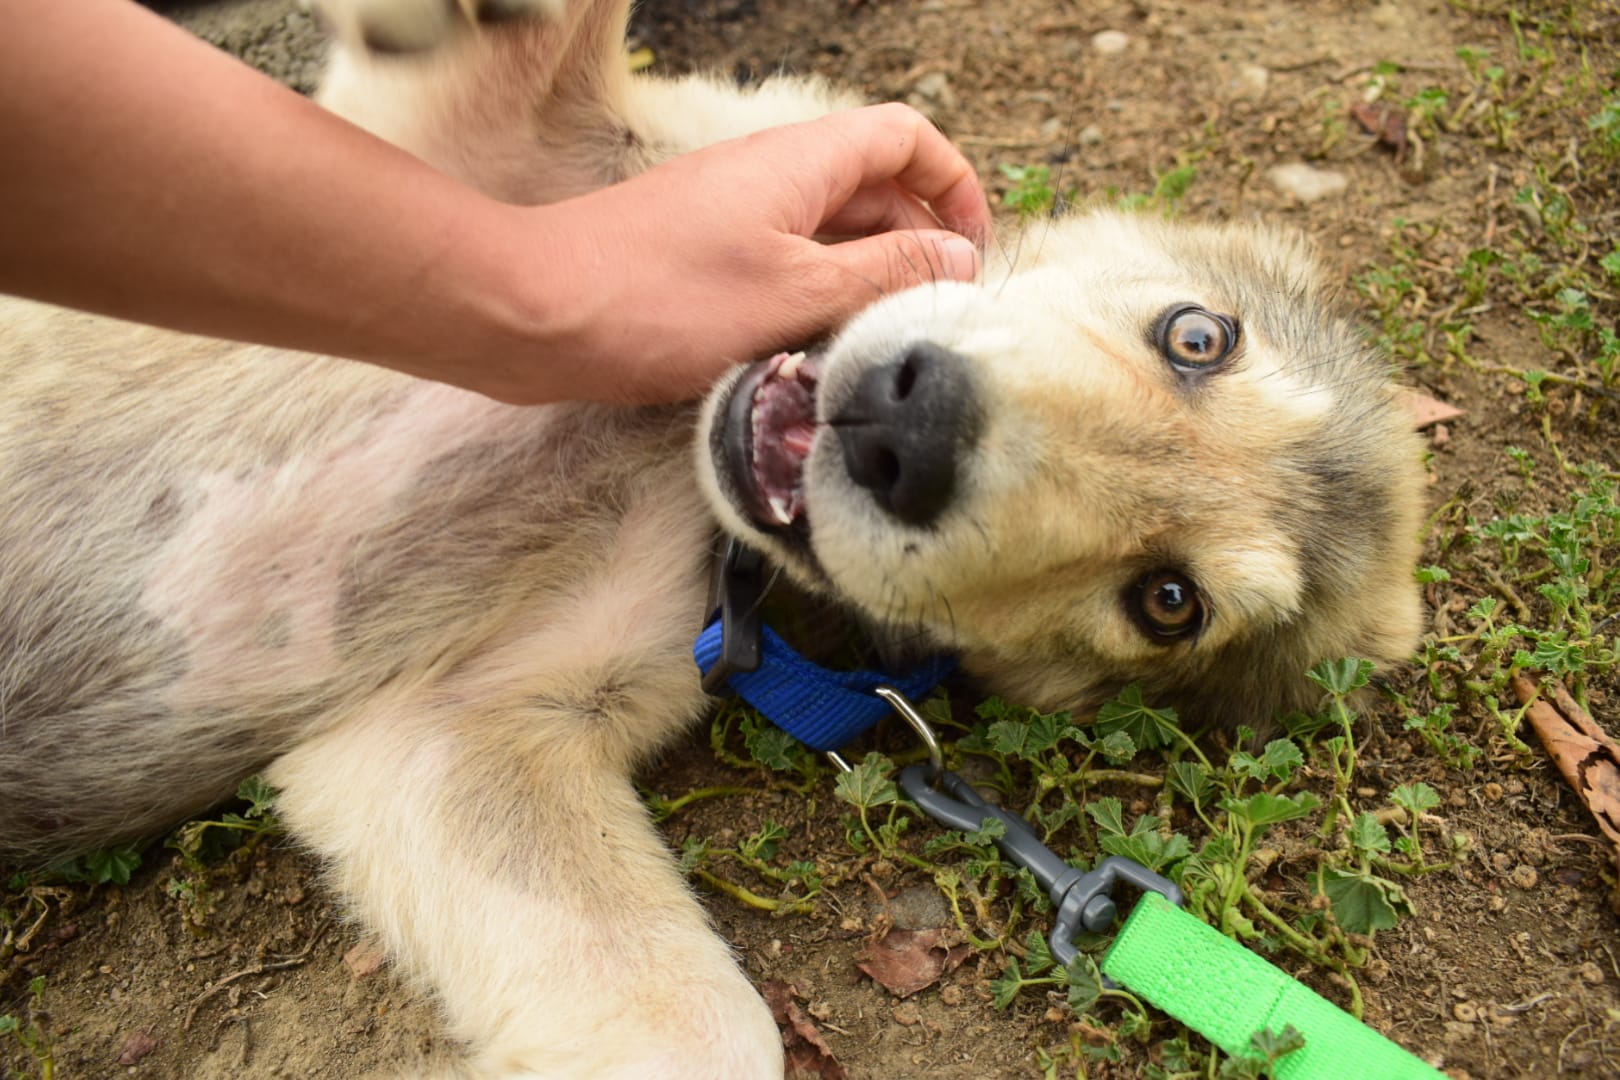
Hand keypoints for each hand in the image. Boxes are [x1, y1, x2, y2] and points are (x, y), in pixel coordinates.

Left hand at [484, 103, 992, 404]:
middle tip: (933, 315)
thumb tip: (955, 259)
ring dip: (864, 282)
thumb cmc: (654, 299)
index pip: (904, 138)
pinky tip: (813, 352)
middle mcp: (770, 177)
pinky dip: (812, 300)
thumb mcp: (793, 292)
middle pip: (873, 189)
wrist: (532, 314)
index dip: (951, 184)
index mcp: (800, 163)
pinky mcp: (702, 258)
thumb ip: (881, 274)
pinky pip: (783, 265)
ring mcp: (733, 217)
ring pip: (828, 234)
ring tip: (878, 343)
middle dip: (915, 245)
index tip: (971, 249)